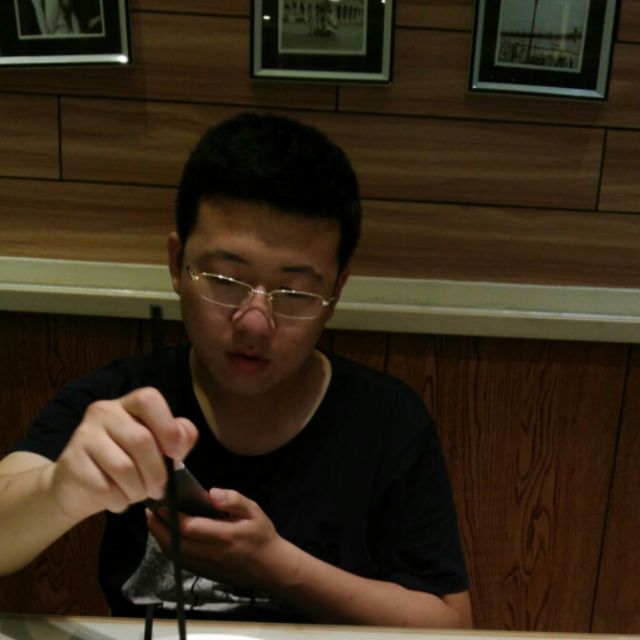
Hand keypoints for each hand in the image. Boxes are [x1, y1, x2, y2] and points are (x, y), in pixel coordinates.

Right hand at [50, 387, 197, 520]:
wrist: (77, 486)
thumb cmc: (126, 462)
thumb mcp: (157, 447)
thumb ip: (178, 437)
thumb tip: (182, 439)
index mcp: (128, 404)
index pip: (149, 399)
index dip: (167, 427)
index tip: (176, 453)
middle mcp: (104, 412)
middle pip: (141, 440)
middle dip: (157, 472)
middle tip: (158, 488)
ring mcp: (83, 435)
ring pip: (123, 467)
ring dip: (138, 490)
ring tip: (137, 494)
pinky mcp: (71, 463)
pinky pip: (105, 488)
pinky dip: (119, 500)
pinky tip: (117, 499)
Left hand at [147, 488, 296, 589]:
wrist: (271, 568)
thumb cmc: (262, 536)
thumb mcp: (254, 511)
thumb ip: (234, 500)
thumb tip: (212, 492)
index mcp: (224, 536)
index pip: (188, 527)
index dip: (170, 515)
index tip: (160, 500)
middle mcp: (210, 553)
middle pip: (173, 542)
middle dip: (157, 525)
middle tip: (150, 508)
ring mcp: (205, 566)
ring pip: (172, 553)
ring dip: (159, 536)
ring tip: (155, 518)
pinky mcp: (202, 572)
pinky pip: (178, 560)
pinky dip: (168, 546)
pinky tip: (167, 532)